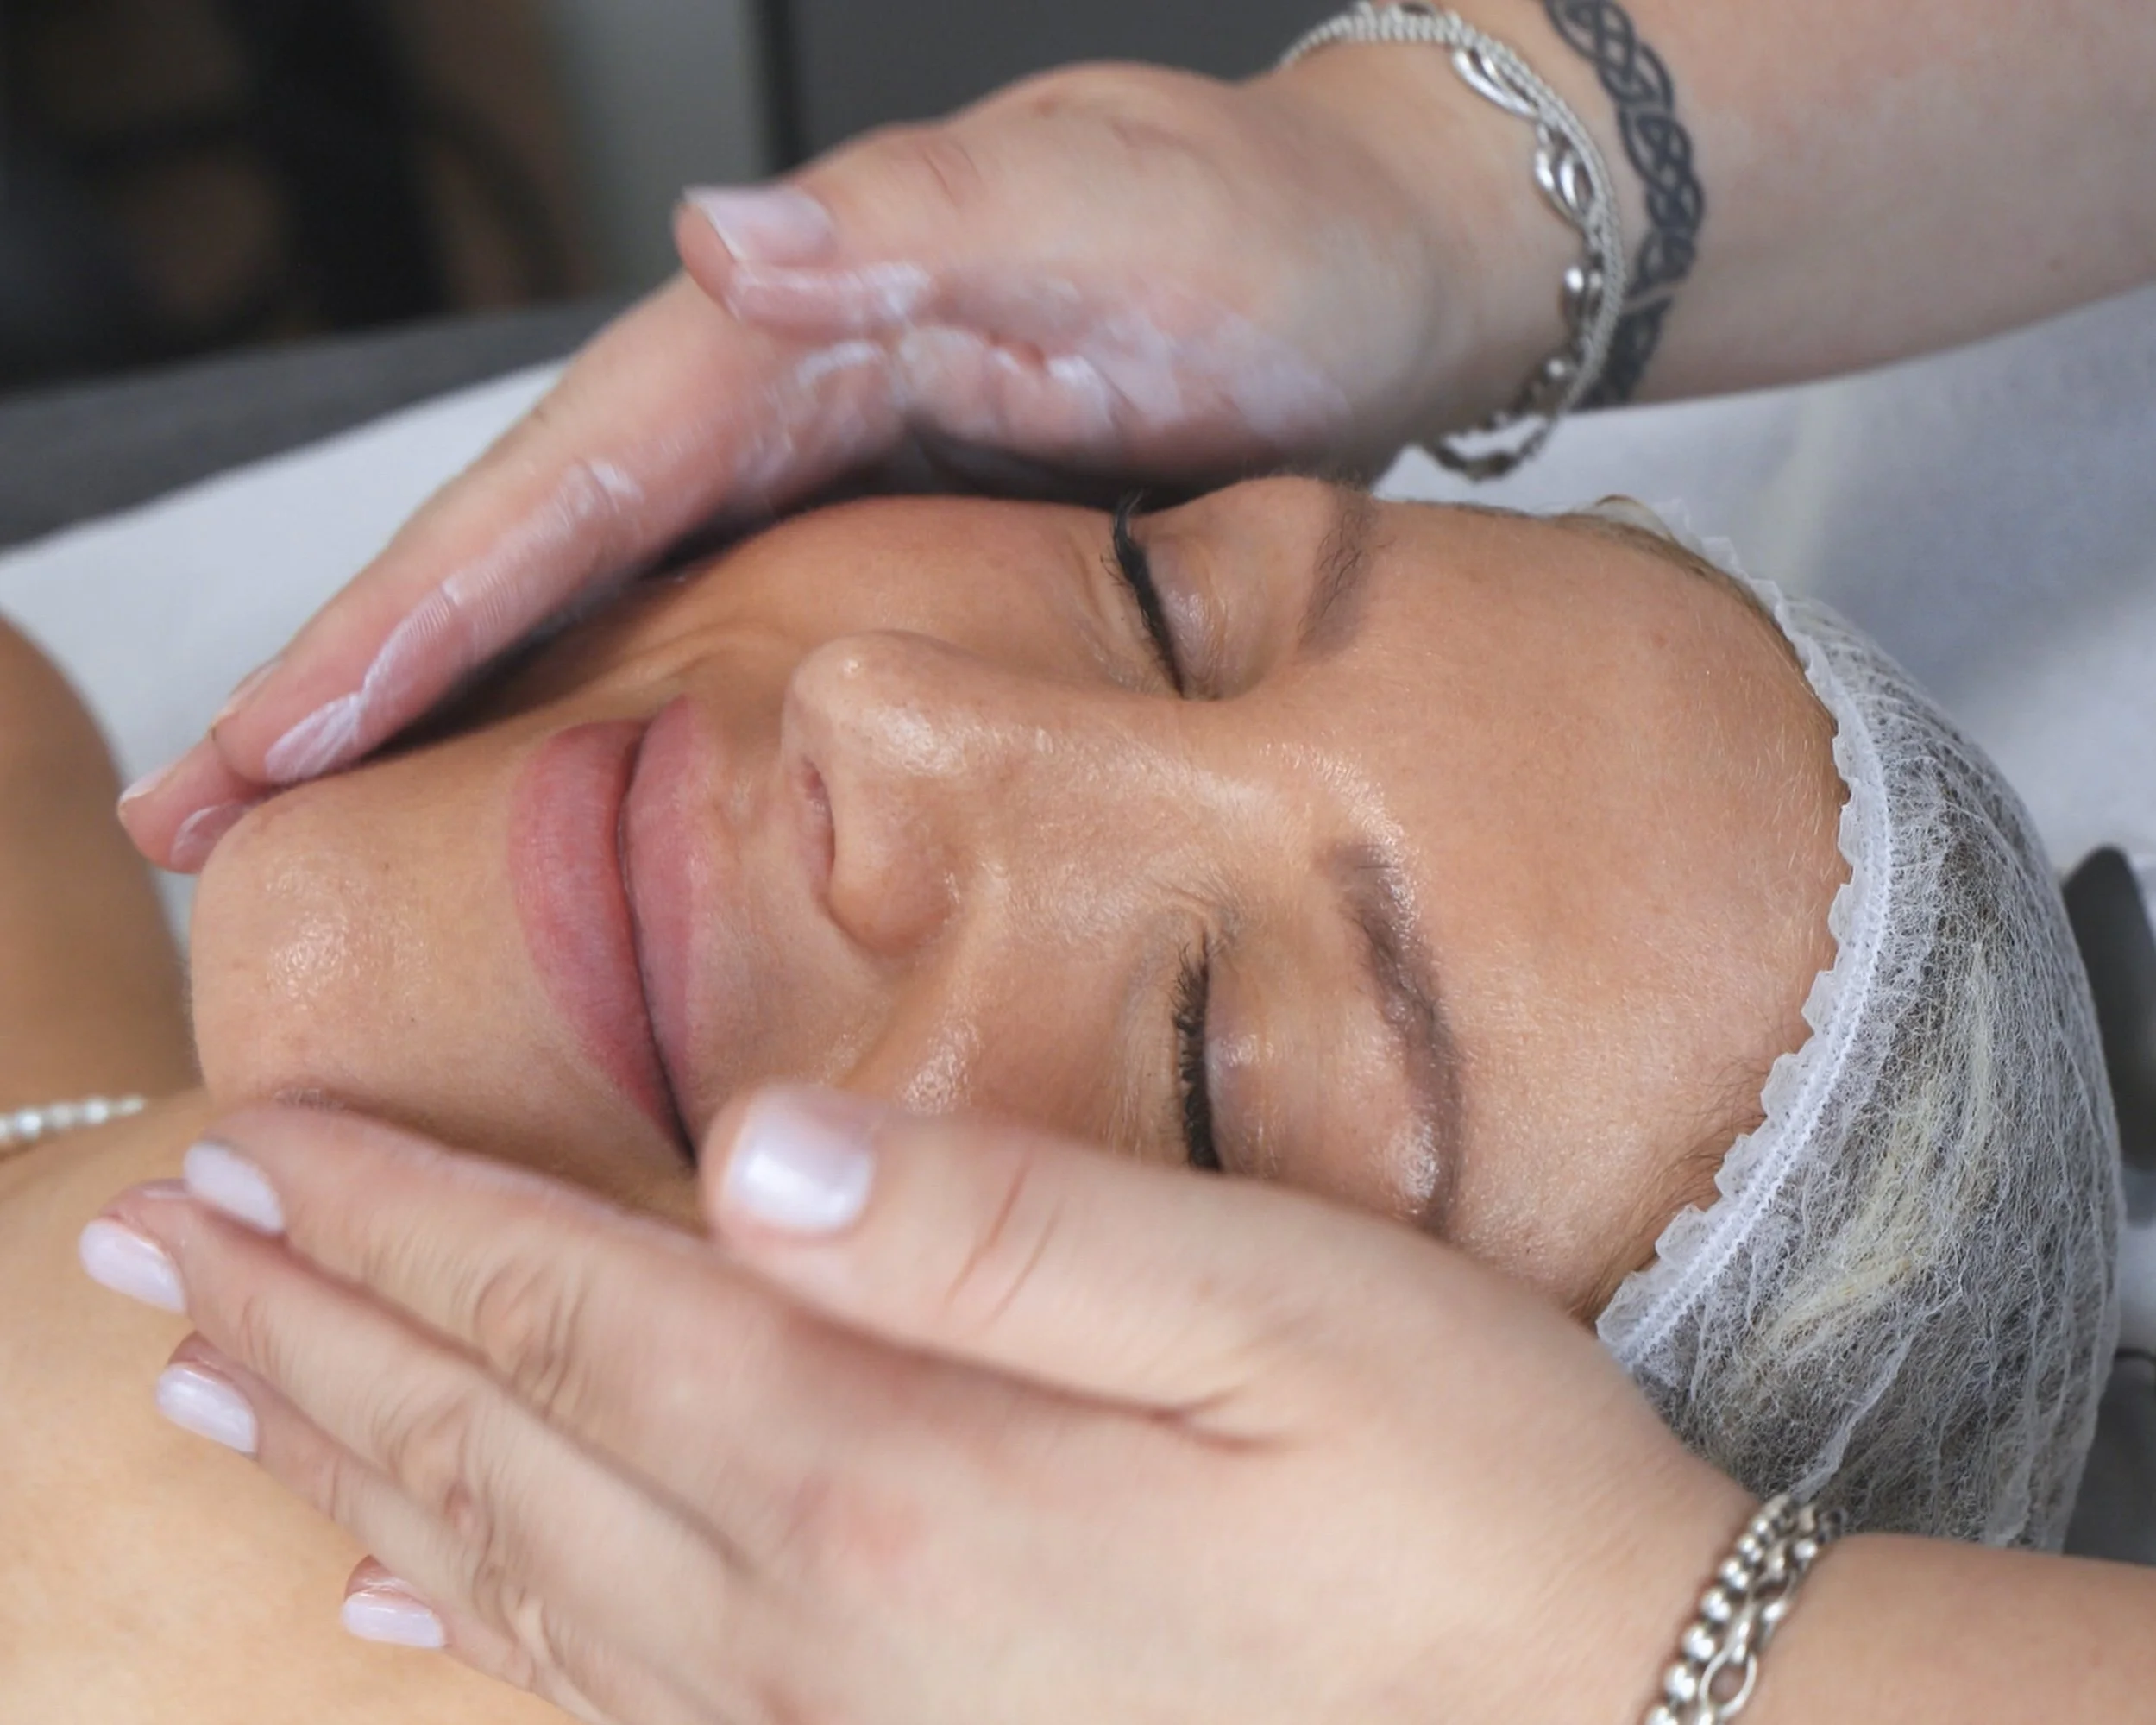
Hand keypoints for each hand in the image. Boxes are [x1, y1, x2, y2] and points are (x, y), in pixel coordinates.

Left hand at [90, 1090, 1749, 1724]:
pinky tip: (410, 1609)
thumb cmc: (1459, 1495)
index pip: (575, 1311)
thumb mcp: (1269, 1304)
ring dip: (359, 1465)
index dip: (401, 1214)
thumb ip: (997, 1225)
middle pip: (503, 1446)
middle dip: (317, 1327)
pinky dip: (482, 1633)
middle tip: (155, 1250)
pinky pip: (617, 1702)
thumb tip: (759, 1147)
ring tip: (229, 1387)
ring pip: (519, 1581)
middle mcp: (822, 1630)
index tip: (254, 1136)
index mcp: (900, 1477)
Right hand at [118, 55, 1553, 871]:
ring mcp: (820, 490)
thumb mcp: (1124, 211)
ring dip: (434, 727)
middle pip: (520, 560)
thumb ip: (931, 220)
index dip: (401, 625)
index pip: (549, 492)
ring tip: (295, 840)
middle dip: (347, 692)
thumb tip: (726, 240)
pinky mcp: (883, 555)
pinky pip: (697, 648)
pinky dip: (590, 728)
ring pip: (585, 613)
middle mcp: (774, 411)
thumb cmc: (1273, 236)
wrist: (1382, 273)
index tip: (264, 748)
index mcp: (791, 338)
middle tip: (195, 834)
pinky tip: (536, 814)